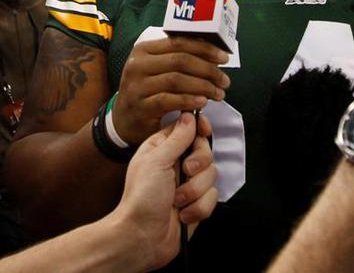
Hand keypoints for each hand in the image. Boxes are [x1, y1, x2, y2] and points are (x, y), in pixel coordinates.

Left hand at [110, 112, 218, 270]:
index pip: (188, 128)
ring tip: (177, 200)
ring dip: (195, 190)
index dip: (199, 128)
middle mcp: (176, 164)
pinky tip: (183, 215)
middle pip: (205, 151)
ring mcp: (188, 185)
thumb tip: (189, 116)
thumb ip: (176, 138)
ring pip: (211, 175)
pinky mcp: (197, 203)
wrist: (142, 237)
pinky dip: (198, 208)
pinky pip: (213, 198)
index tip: (205, 131)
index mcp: (162, 148)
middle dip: (199, 163)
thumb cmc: (141, 199)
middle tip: (186, 171)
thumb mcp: (157, 161)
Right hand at [113, 37, 229, 144]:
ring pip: (177, 80)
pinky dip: (189, 100)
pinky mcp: (141, 106)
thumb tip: (213, 56)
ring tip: (218, 94)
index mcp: (144, 49)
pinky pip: (169, 100)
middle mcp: (138, 64)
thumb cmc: (147, 91)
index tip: (224, 58)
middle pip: (180, 60)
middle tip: (224, 80)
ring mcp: (137, 85)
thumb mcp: (157, 69)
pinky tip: (203, 102)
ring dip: (203, 86)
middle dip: (208, 69)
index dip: (204, 48)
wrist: (123, 119)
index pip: (178, 42)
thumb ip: (178, 59)